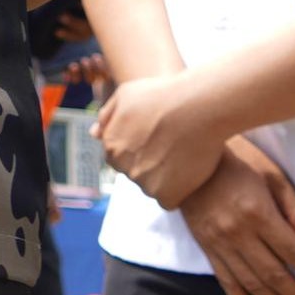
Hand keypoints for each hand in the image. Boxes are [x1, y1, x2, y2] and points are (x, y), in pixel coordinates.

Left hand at [98, 70, 230, 205]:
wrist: (200, 106)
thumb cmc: (164, 94)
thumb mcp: (126, 94)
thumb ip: (108, 116)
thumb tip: (94, 134)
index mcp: (111, 146)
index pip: (119, 158)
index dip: (140, 148)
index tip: (156, 138)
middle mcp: (123, 167)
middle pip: (136, 173)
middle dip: (150, 164)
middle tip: (172, 145)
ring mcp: (144, 183)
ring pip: (152, 187)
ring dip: (164, 178)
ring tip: (182, 154)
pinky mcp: (166, 195)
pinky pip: (169, 200)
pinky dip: (178, 190)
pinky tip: (188, 170)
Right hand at [173, 138, 294, 294]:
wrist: (187, 158)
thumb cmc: (237, 160)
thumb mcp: (270, 173)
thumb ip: (292, 206)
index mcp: (258, 213)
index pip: (291, 251)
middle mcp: (238, 234)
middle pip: (273, 274)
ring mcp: (220, 244)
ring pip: (251, 283)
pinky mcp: (207, 248)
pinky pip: (225, 281)